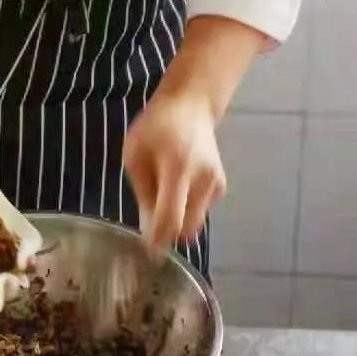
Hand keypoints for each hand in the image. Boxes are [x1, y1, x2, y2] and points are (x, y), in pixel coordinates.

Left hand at [122, 90, 225, 248]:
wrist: (191, 105)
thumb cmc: (155, 126)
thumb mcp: (135, 155)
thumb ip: (143, 193)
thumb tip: (149, 231)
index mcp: (177, 168)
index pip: (171, 218)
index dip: (158, 239)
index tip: (145, 250)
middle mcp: (203, 179)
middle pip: (186, 228)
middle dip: (168, 232)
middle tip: (150, 220)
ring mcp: (216, 183)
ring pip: (195, 223)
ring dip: (178, 219)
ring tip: (165, 193)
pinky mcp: (222, 186)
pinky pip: (201, 210)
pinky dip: (188, 208)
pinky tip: (180, 186)